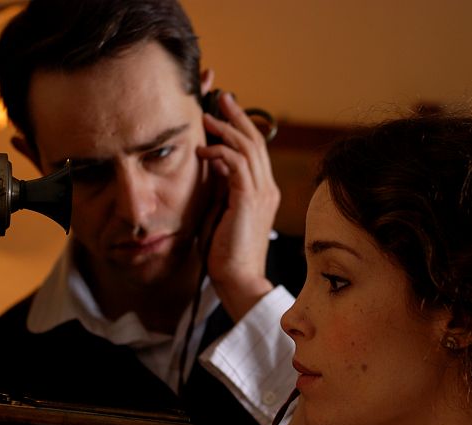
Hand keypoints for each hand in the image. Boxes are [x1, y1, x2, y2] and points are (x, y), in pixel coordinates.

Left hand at [196, 92, 278, 320]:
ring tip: (207, 116)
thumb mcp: (222, 213)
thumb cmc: (226, 253)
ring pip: (248, 148)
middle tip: (222, 98)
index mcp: (264, 192)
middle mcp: (268, 189)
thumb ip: (221, 188)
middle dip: (238, 117)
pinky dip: (221, 151)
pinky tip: (203, 149)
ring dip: (226, 129)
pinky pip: (237, 164)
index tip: (224, 113)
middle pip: (256, 142)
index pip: (255, 152)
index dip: (241, 128)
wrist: (239, 279)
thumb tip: (211, 163)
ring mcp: (262, 193)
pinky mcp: (249, 200)